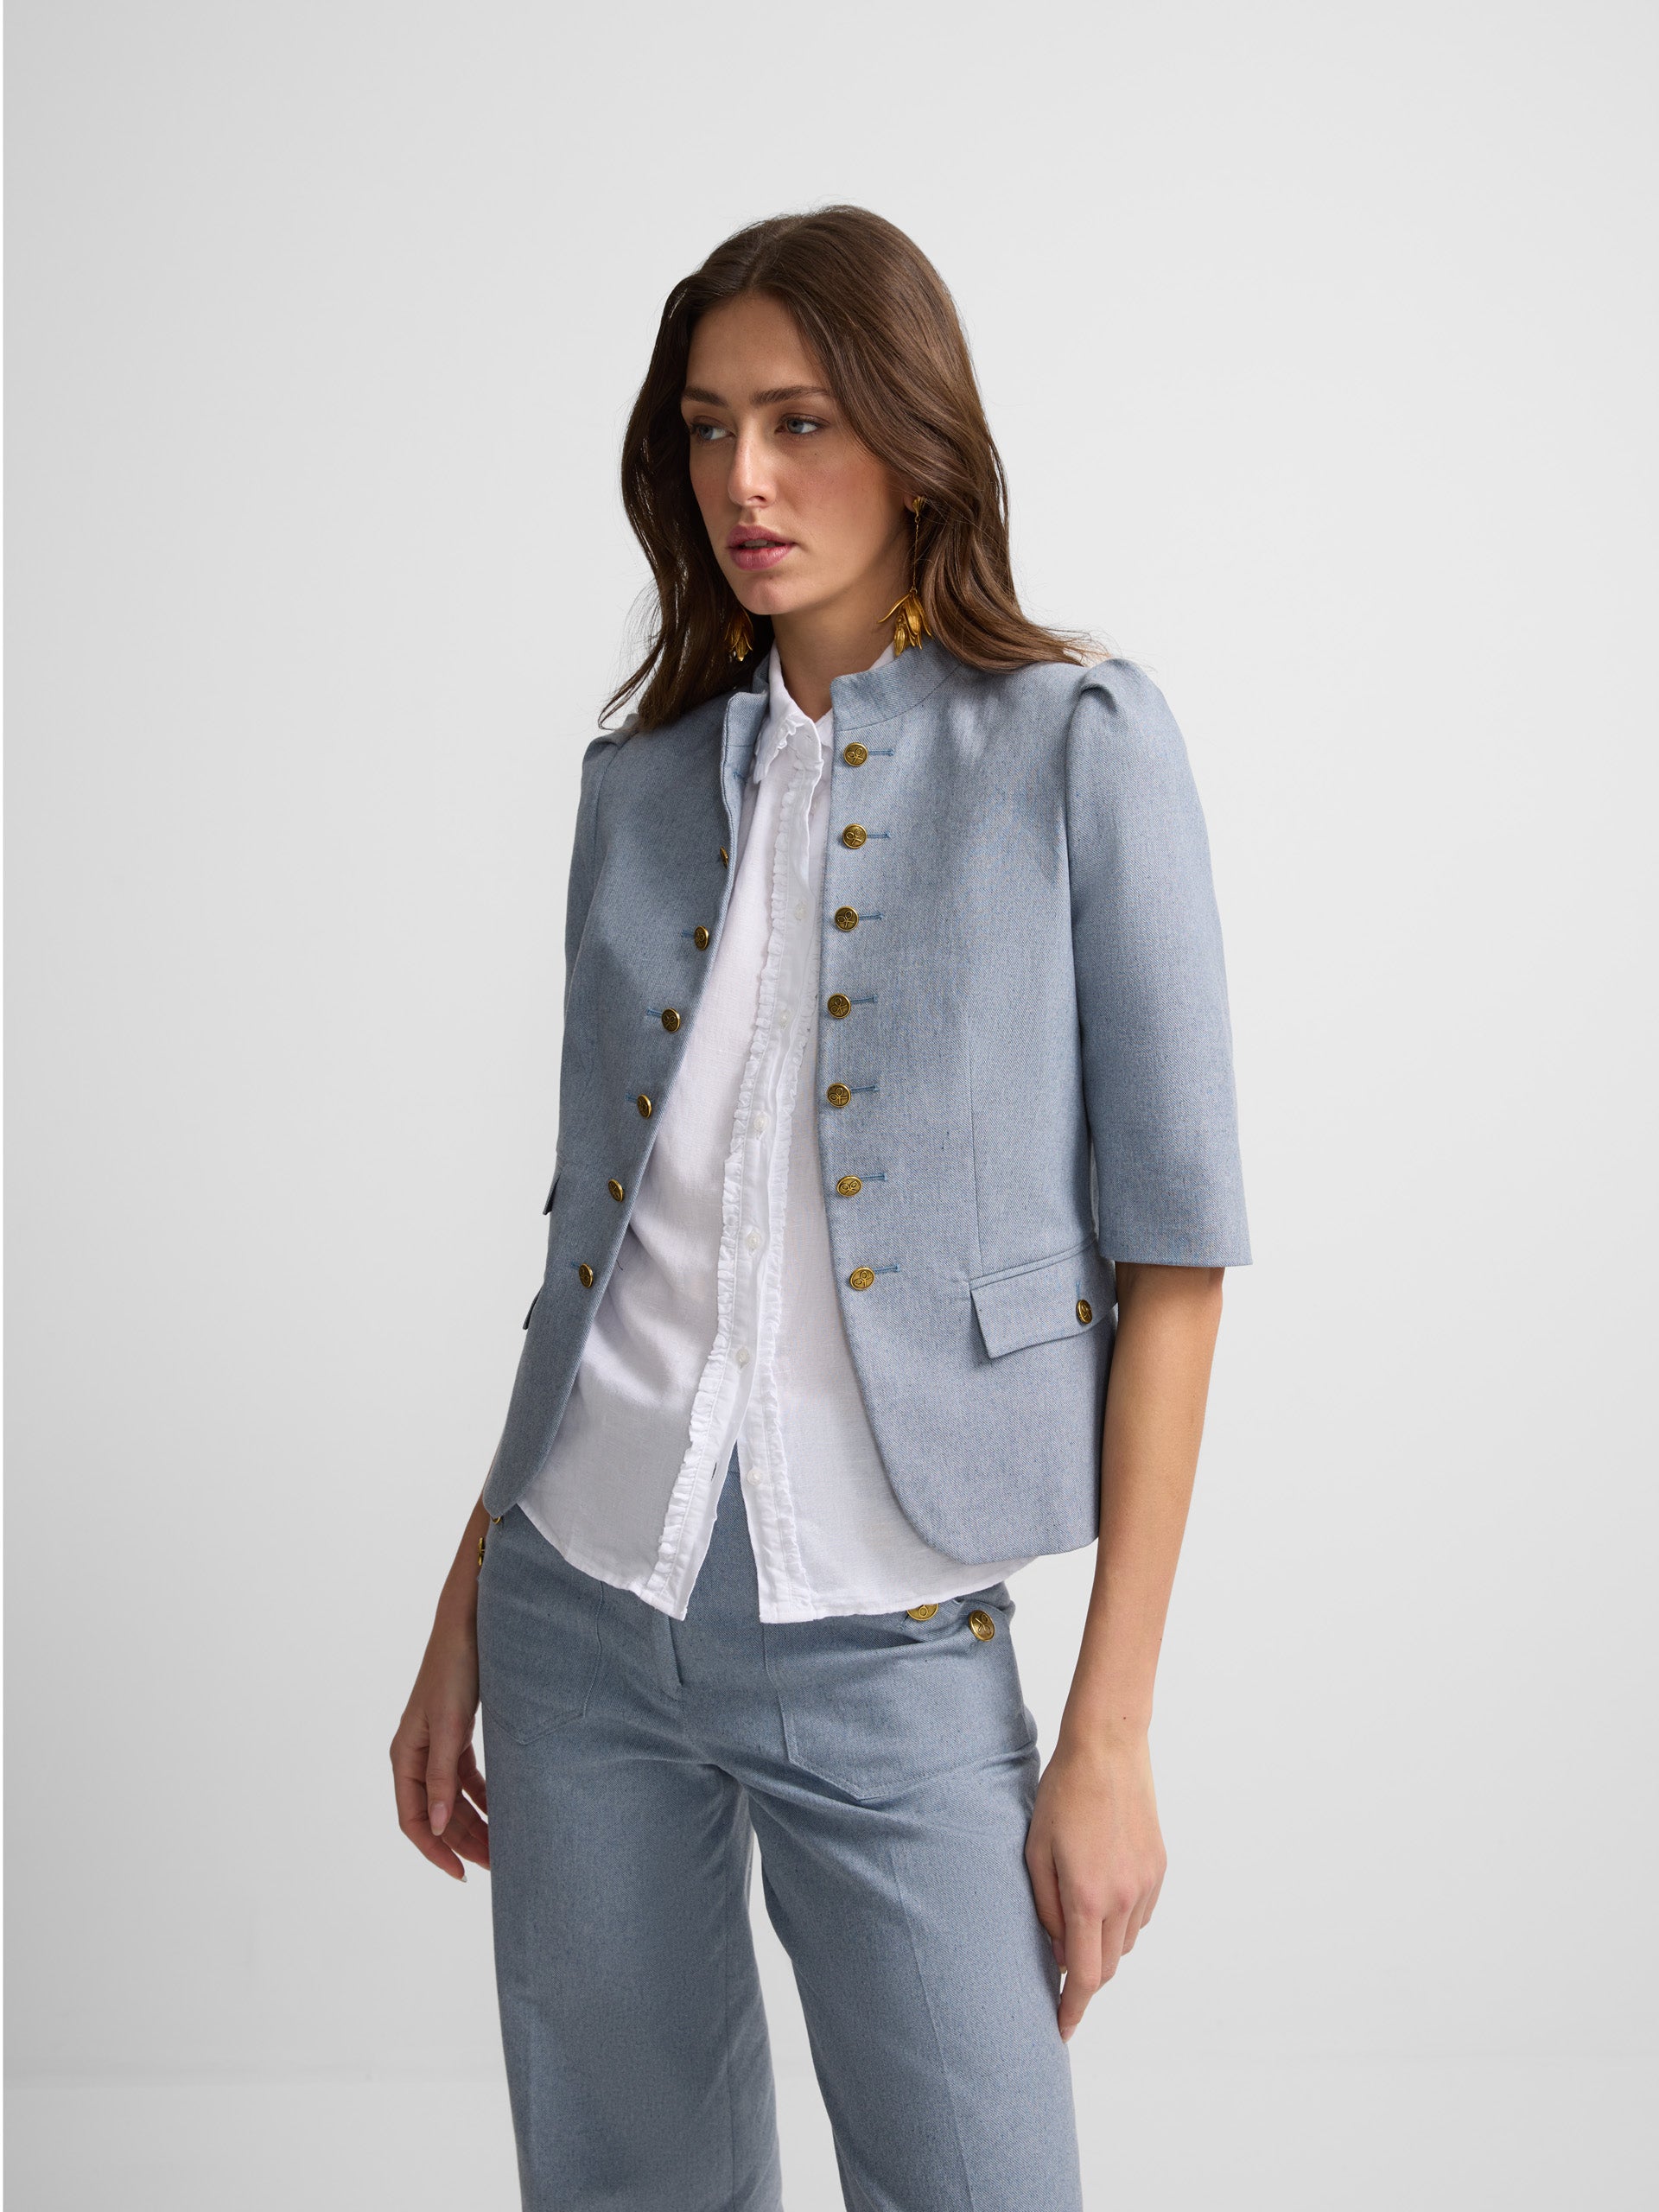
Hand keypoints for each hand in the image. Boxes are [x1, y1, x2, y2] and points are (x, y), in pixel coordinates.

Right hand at [390, 1557, 490, 1880]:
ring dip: (476, 1822)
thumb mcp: (449, 1724)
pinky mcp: (458, 1732)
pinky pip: (468, 1777)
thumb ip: (444, 1775)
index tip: (461, 1874)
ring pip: (455, 1798)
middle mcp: (418, 1754)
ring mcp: (438, 1743)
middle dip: (463, 1841)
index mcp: (406, 1755)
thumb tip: (439, 1826)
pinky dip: (485, 1795)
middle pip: (438, 1813)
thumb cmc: (455, 1668)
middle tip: (497, 1866)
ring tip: (504, 1845)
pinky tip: (505, 1808)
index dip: (434, 1851)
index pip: (414, 1820)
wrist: (470, 1623)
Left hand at [1025, 1728, 1165, 2040]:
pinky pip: (1141, 1915)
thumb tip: (1060, 1951)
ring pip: (1126, 1942)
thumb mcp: (1035, 1851)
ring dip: (1104, 1948)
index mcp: (1088, 1897)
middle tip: (1058, 1977)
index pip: (1084, 1976)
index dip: (1072, 2009)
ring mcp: (1147, 1883)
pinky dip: (1122, 1921)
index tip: (1060, 2030)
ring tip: (1077, 1924)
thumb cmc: (1061, 1794)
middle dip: (1085, 1980)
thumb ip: (1046, 1908)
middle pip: (1108, 1966)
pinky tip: (1102, 1897)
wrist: (1107, 1746)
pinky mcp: (1159, 1867)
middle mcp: (1124, 1897)